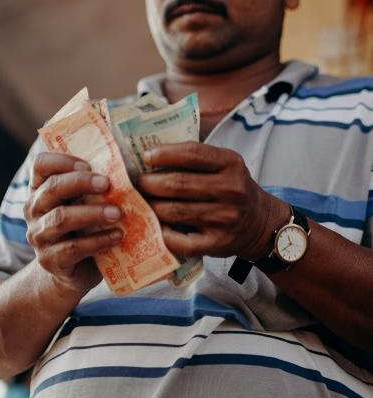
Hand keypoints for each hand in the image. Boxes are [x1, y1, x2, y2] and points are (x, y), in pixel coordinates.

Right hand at [24, 152, 121, 292]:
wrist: (76, 272)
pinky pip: (73, 248)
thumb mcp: (85, 205)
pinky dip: (98, 241)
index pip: (41, 165)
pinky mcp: (50, 260)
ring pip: (61, 218)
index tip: (88, 165)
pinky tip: (117, 236)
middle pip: (52, 189)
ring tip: (117, 213)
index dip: (63, 160)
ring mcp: (39, 236)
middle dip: (81, 183)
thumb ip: (93, 188)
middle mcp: (34, 210)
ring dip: (92, 213)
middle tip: (108, 184)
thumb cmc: (85, 230)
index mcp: (40, 190)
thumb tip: (124, 168)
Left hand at [137, 142, 287, 259]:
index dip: (164, 154)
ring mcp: (225, 219)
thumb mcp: (225, 166)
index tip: (145, 156)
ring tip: (141, 203)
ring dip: (151, 207)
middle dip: (149, 183)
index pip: (192, 153)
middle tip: (137, 183)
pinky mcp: (217, 243)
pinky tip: (154, 227)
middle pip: (177, 184)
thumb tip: (150, 155)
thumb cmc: (232, 190)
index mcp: (231, 164)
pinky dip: (162, 234)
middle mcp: (231, 190)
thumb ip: (196, 159)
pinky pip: (180, 241)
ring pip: (174, 211)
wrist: (261, 224)